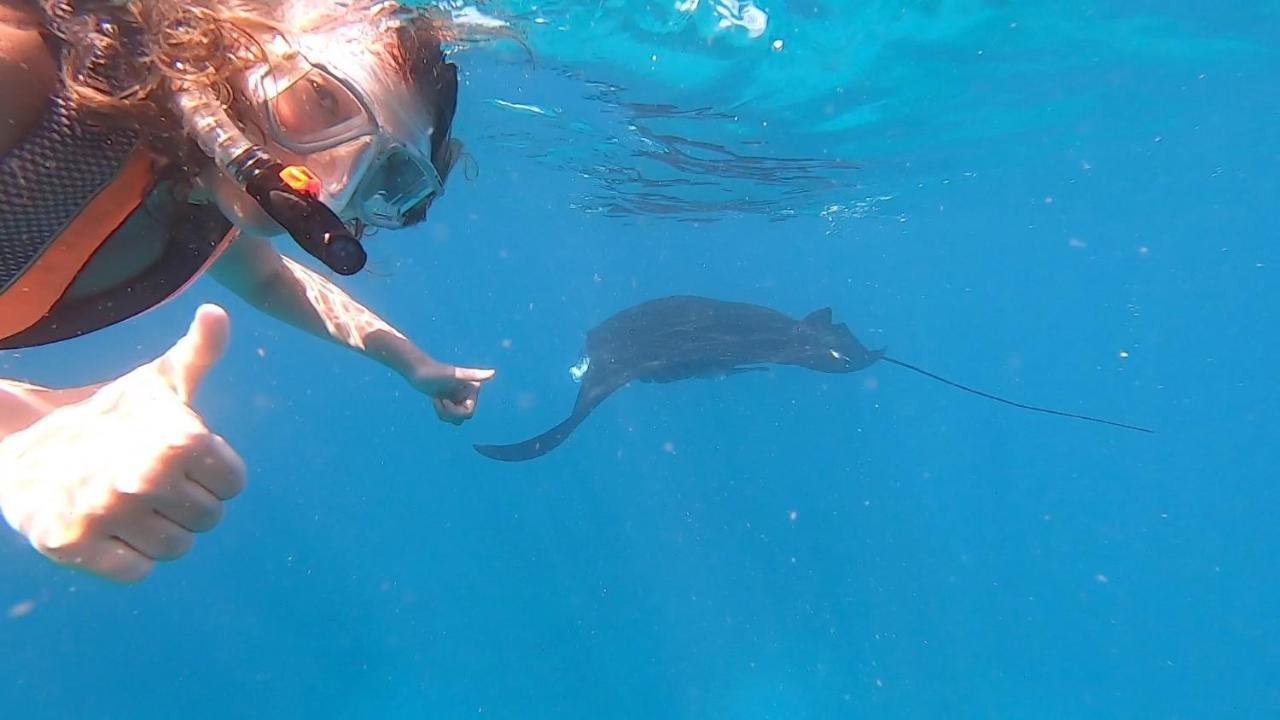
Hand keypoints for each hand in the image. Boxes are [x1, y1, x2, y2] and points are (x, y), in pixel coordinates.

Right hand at [0, 305, 245, 582]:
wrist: (19, 440)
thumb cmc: (107, 413)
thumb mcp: (154, 382)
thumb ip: (197, 354)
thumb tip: (218, 312)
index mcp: (178, 439)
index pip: (233, 482)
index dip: (213, 472)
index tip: (182, 459)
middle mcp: (143, 477)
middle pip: (209, 518)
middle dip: (187, 502)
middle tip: (152, 482)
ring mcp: (104, 513)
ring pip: (176, 548)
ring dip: (160, 531)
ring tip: (132, 503)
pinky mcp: (69, 545)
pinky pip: (135, 572)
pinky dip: (128, 557)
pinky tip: (111, 527)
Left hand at [411, 362, 495, 424]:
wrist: (418, 371)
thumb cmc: (436, 372)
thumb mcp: (455, 375)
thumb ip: (475, 374)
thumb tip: (493, 372)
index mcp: (473, 389)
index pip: (468, 412)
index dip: (454, 411)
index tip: (444, 400)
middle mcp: (468, 395)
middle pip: (462, 418)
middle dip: (448, 413)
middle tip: (438, 400)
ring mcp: (459, 399)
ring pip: (456, 420)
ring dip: (443, 413)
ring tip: (436, 399)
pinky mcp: (450, 402)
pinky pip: (449, 417)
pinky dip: (440, 412)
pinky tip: (435, 399)